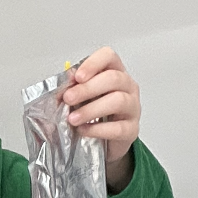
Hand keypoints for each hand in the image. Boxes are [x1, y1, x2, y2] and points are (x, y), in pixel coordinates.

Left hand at [63, 47, 140, 186]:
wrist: (105, 140)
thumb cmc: (94, 112)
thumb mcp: (81, 96)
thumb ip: (73, 87)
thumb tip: (65, 82)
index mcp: (114, 71)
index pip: (109, 56)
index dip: (93, 64)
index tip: (77, 77)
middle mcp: (128, 86)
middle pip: (113, 78)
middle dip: (87, 89)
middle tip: (68, 99)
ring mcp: (133, 107)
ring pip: (118, 101)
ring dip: (91, 110)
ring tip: (73, 118)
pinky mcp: (132, 129)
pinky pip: (118, 128)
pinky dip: (98, 129)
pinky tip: (83, 130)